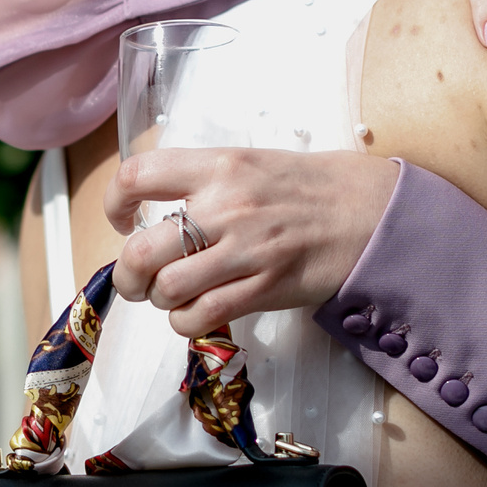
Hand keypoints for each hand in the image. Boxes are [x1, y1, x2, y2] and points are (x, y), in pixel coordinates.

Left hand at [104, 149, 398, 337]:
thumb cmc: (311, 188)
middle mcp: (227, 205)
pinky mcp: (265, 288)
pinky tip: (196, 312)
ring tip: (171, 296)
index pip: (138, 175)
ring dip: (158, 300)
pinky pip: (200, 317)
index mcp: (220, 165)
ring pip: (167, 290)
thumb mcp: (253, 164)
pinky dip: (186, 322)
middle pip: (142, 250)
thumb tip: (154, 214)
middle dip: (127, 275)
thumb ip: (204, 182)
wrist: (372, 213)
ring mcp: (246, 249)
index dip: (114, 202)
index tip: (120, 221)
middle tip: (134, 280)